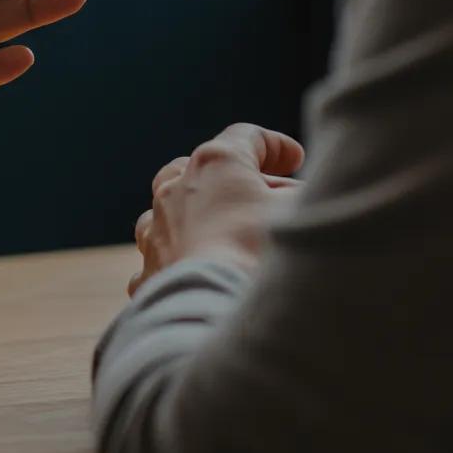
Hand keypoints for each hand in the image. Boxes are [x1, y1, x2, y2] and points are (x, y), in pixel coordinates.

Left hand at [128, 124, 304, 296]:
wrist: (216, 314)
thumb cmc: (265, 255)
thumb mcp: (303, 211)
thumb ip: (304, 196)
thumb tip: (299, 200)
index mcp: (215, 164)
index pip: (246, 138)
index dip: (274, 145)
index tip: (294, 159)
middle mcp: (175, 190)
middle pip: (201, 167)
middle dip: (234, 178)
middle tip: (268, 195)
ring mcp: (156, 231)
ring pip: (167, 208)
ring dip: (195, 213)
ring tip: (219, 227)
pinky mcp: (149, 273)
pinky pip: (157, 258)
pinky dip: (177, 259)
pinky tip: (192, 271)